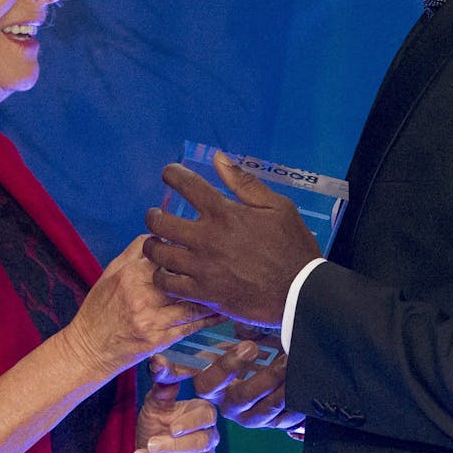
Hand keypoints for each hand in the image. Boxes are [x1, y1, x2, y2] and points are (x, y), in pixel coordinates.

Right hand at [60, 236, 222, 380]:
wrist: (89, 349)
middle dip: (209, 268)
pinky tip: (225, 309)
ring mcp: (153, 320)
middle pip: (185, 277)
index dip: (189, 247)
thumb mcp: (110, 273)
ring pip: (193, 302)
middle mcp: (143, 295)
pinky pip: (192, 325)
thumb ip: (134, 252)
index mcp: (130, 274)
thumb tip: (159, 232)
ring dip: (216, 293)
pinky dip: (210, 317)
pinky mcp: (160, 340)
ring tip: (235, 283)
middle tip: (233, 259)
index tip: (209, 241)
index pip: (167, 253)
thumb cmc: (99, 308)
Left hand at [133, 355, 219, 452]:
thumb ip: (161, 382)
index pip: (207, 416)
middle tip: (148, 444)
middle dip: (171, 446)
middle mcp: (210, 437)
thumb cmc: (154, 422)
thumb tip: (157, 360)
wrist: (145, 452)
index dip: (191, 423)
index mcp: (204, 413)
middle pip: (200, 443)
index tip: (171, 428)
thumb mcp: (155, 402)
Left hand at [144, 151, 320, 326]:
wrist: (300, 292)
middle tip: (157, 215)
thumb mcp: (277, 206)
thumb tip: (218, 158)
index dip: (172, 175)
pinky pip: (167, 283)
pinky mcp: (203, 293)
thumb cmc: (292, 246)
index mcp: (224, 212)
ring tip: (157, 243)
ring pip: (157, 253)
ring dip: (152, 245)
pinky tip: (167, 271)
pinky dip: (161, 275)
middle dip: (153, 215)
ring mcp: (202, 268)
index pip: (186, 184)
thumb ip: (244, 182)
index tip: (169, 174)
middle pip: (160, 221)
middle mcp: (206, 238)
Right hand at [192, 341, 304, 430]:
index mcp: (214, 385)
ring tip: (297, 366)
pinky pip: (287, 417)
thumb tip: (240, 311)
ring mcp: (253, 417)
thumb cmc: (254, 349)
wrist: (275, 367)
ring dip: (284, 387)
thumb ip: (240, 330)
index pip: (207, 384)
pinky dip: (298, 401)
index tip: (250, 346)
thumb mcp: (243, 336)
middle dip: (266, 376)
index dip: (226, 366)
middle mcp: (230, 405)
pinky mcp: (274, 422)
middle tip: (284, 358)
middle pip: (242, 397)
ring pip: (267, 408)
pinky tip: (305, 385)